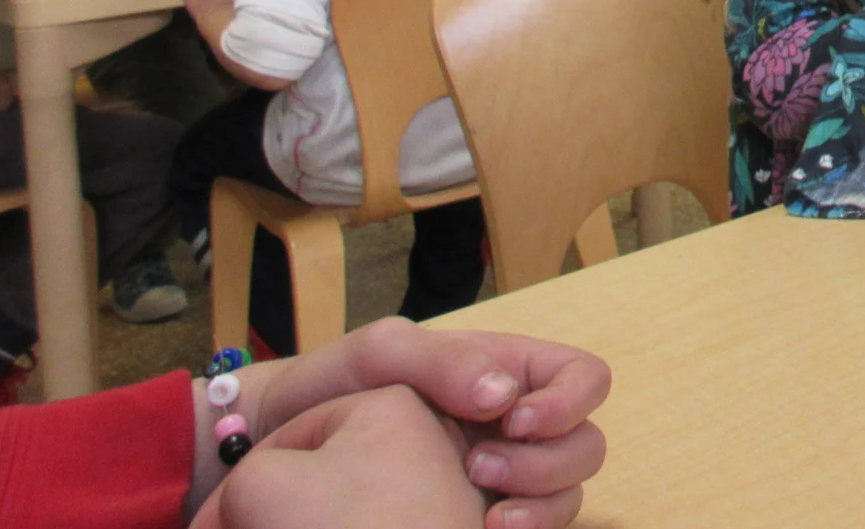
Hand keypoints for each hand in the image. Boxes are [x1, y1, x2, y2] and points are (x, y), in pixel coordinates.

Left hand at [232, 317, 611, 528]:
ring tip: (483, 512)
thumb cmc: (329, 386)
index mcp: (507, 372)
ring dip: (541, 503)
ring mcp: (503, 478)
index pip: (583, 377)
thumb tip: (505, 396)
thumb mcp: (379, 353)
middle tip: (481, 467)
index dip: (568, 401)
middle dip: (548, 461)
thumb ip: (442, 360)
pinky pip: (535, 528)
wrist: (277, 450)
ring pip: (569, 493)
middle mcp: (516, 426)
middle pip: (587, 443)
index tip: (515, 420)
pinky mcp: (483, 519)